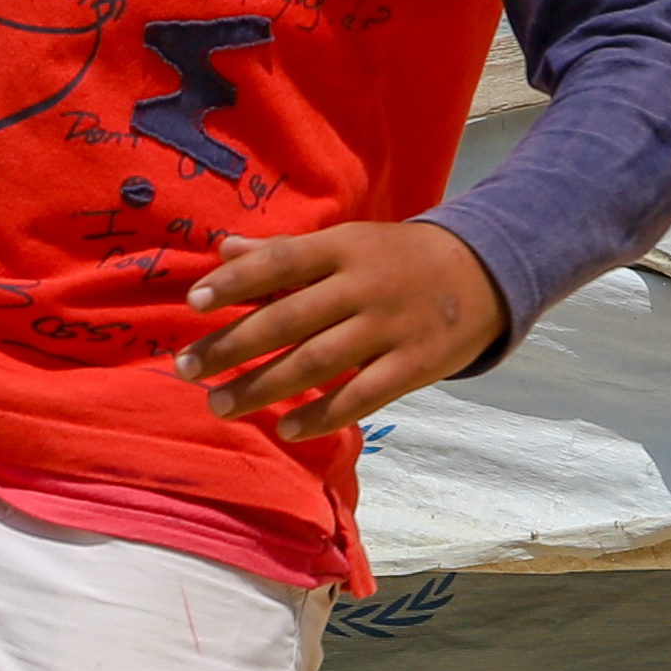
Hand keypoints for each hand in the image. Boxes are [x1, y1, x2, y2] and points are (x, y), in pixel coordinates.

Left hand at [177, 221, 502, 431]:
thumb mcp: (347, 242)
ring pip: (317, 363)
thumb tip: (223, 250)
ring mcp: (390, 328)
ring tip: (220, 404)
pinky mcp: (413, 366)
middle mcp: (364, 286)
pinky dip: (322, 415)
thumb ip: (285, 252)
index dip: (236, 282)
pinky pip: (362, 397)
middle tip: (187, 368)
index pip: (282, 263)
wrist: (483, 274)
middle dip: (233, 346)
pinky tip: (286, 428)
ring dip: (263, 386)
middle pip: (289, 319)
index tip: (194, 304)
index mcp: (344, 248)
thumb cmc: (396, 259)